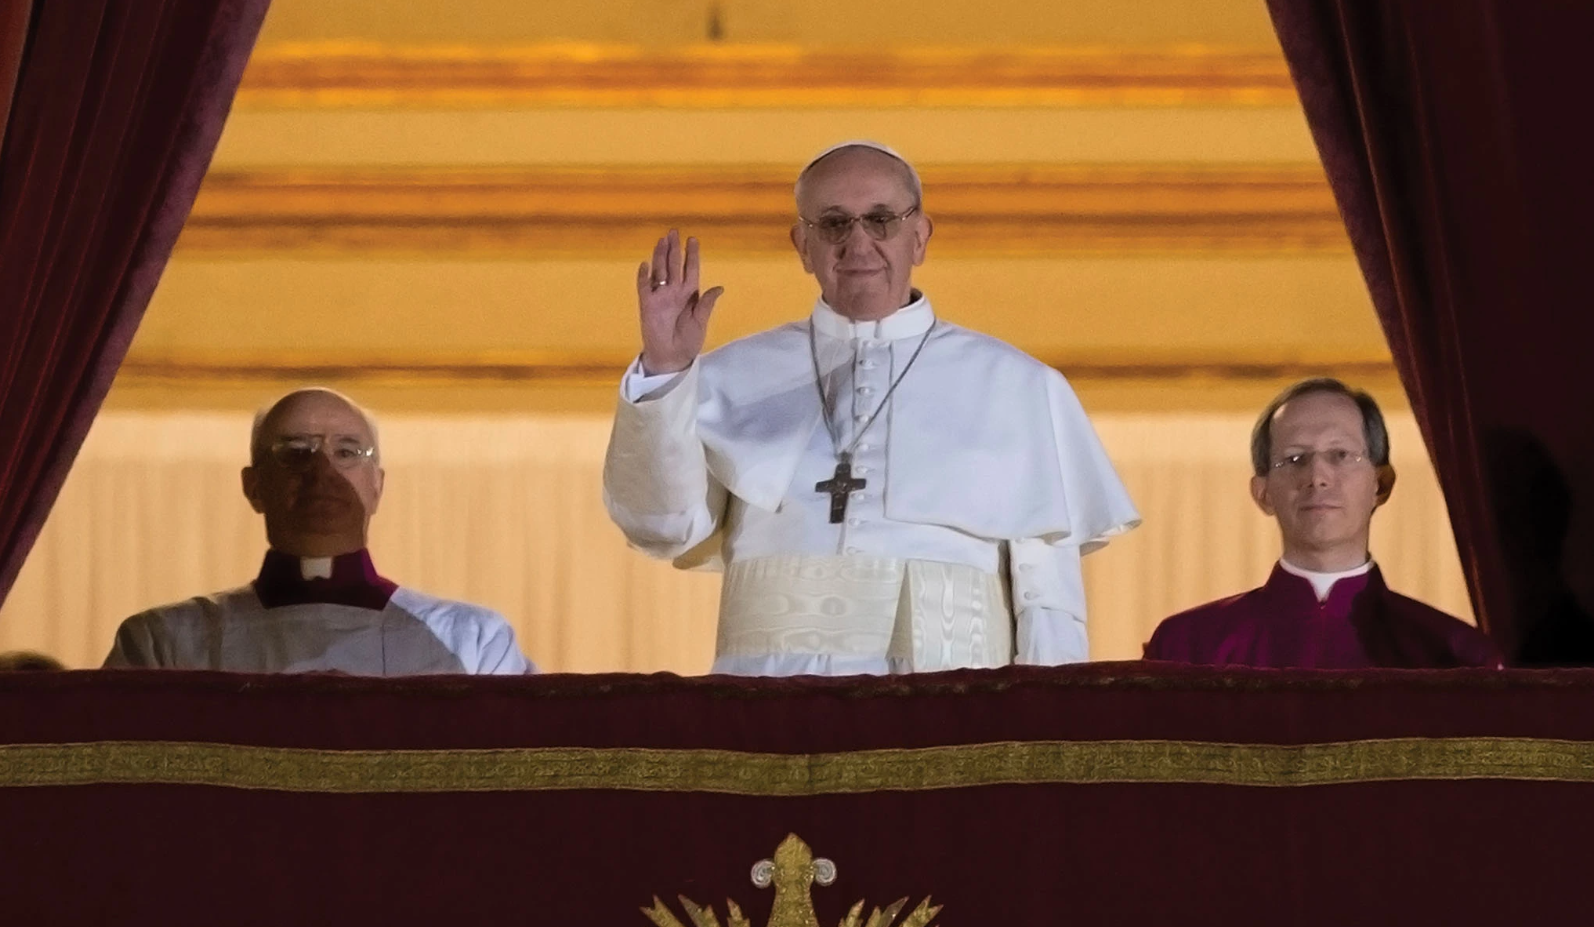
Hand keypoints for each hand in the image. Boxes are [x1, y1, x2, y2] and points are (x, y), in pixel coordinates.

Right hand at [636, 229, 722, 374]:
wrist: (672, 357)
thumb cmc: (689, 340)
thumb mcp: (701, 322)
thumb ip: (706, 304)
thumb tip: (719, 287)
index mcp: (690, 294)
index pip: (691, 269)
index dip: (691, 255)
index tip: (693, 239)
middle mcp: (674, 291)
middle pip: (674, 265)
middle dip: (674, 249)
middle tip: (674, 232)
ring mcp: (660, 297)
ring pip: (659, 271)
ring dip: (660, 256)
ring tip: (661, 241)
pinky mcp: (647, 305)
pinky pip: (644, 287)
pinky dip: (644, 276)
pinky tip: (646, 264)